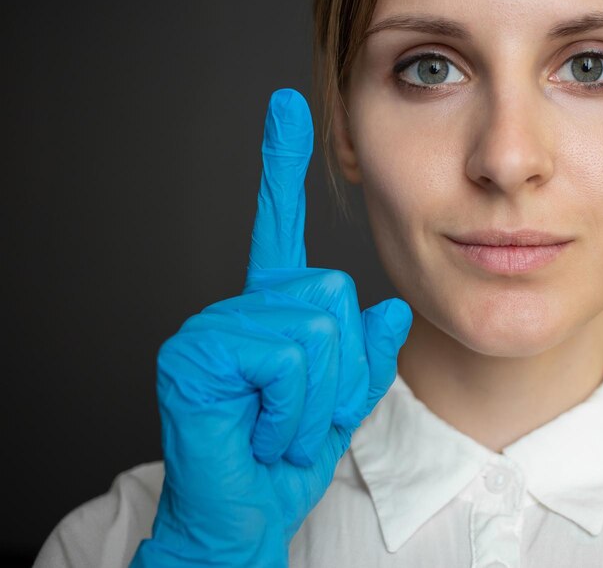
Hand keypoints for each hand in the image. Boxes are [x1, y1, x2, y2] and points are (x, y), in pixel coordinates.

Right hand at [131, 89, 411, 567]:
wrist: (245, 513)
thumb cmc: (285, 456)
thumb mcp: (343, 401)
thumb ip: (366, 355)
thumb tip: (389, 309)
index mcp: (274, 310)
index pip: (281, 226)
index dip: (282, 164)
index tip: (288, 105)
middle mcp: (243, 307)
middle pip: (335, 295)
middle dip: (339, 371)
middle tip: (298, 411)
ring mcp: (215, 327)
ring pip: (318, 328)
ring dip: (315, 398)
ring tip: (277, 422)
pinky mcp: (196, 352)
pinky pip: (287, 356)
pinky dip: (291, 408)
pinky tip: (258, 427)